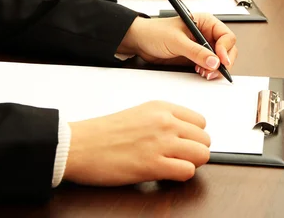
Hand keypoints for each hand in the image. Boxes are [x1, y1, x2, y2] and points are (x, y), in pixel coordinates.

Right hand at [64, 101, 210, 185]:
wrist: (78, 145)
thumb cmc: (103, 132)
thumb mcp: (139, 113)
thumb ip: (163, 120)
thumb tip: (184, 133)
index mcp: (161, 107)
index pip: (200, 121)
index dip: (194, 136)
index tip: (185, 142)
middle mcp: (165, 122)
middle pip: (204, 139)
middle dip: (195, 151)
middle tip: (180, 157)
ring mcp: (161, 143)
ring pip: (202, 154)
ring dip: (191, 163)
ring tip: (174, 165)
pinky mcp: (153, 165)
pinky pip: (187, 171)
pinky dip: (181, 176)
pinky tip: (166, 173)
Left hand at [118, 14, 236, 79]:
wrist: (140, 42)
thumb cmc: (155, 32)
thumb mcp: (177, 41)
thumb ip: (196, 52)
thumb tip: (214, 61)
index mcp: (206, 22)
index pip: (227, 36)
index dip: (226, 49)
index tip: (221, 60)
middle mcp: (207, 34)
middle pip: (227, 49)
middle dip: (223, 61)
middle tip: (214, 70)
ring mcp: (203, 46)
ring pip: (220, 59)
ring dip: (216, 68)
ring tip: (204, 72)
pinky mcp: (197, 57)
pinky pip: (210, 66)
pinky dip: (209, 71)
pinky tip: (201, 72)